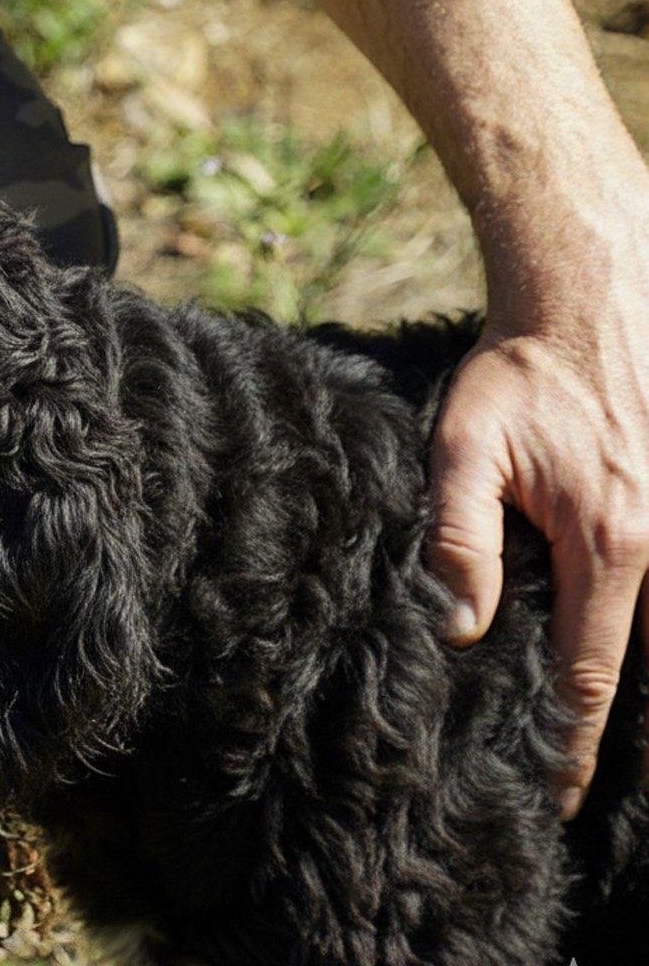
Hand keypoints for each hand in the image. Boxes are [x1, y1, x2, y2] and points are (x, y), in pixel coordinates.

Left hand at [428, 244, 648, 819]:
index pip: (593, 671)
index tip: (558, 797)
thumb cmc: (519, 371)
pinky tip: (617, 655)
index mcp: (611, 540)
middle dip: (610, 727)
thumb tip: (462, 628)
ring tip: (597, 745)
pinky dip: (645, 629)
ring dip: (629, 683)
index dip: (574, 742)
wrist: (588, 293)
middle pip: (640, 661)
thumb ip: (460, 537)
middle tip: (574, 785)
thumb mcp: (464, 447)